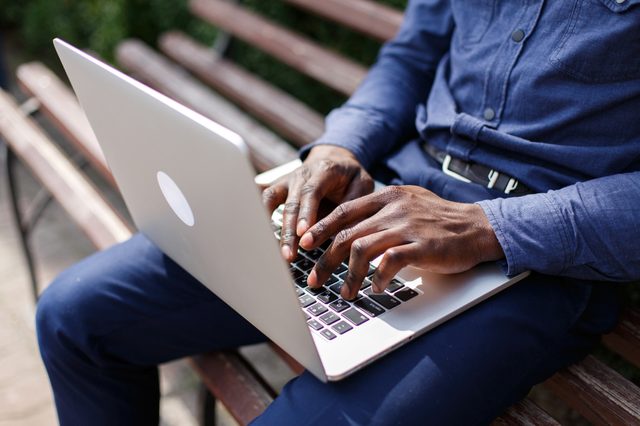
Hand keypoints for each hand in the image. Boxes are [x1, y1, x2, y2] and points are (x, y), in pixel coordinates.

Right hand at [261, 145, 373, 261]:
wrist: (334, 158)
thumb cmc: (350, 176)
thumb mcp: (362, 183)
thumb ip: (354, 202)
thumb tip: (349, 228)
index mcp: (324, 171)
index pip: (311, 192)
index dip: (306, 213)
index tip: (302, 233)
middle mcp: (301, 174)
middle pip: (291, 202)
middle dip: (288, 231)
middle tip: (289, 255)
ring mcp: (287, 180)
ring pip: (273, 201)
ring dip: (274, 228)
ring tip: (279, 253)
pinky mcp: (279, 187)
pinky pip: (265, 200)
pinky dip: (261, 215)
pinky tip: (264, 237)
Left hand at [300, 185, 503, 299]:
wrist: (478, 227)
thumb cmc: (440, 220)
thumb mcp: (408, 204)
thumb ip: (380, 211)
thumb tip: (350, 228)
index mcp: (387, 197)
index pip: (343, 212)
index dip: (320, 229)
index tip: (304, 245)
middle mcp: (393, 208)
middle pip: (346, 234)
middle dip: (325, 260)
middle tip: (314, 279)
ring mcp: (407, 226)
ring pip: (362, 249)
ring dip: (348, 275)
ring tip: (344, 292)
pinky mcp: (421, 245)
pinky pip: (389, 262)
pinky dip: (378, 278)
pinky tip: (376, 288)